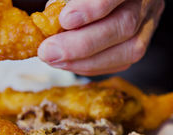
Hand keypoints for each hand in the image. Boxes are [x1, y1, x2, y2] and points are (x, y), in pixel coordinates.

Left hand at [38, 0, 164, 75]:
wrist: (108, 1)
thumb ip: (65, 2)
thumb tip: (50, 23)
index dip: (93, 8)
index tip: (65, 19)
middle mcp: (146, 3)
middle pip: (124, 26)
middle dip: (80, 44)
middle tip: (48, 52)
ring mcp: (148, 25)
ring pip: (127, 50)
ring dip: (84, 61)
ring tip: (53, 60)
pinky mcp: (141, 45)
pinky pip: (120, 63)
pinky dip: (90, 66)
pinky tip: (67, 64)